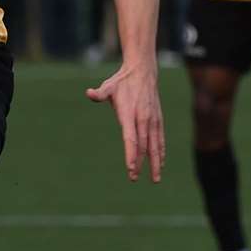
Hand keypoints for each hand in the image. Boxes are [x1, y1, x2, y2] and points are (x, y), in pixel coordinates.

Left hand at [86, 64, 164, 182]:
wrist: (143, 72)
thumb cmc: (122, 82)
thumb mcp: (108, 86)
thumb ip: (99, 94)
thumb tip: (88, 93)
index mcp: (130, 114)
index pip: (131, 138)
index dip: (131, 154)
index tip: (131, 167)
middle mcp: (143, 119)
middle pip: (142, 146)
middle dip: (139, 163)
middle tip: (134, 178)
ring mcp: (153, 120)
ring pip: (155, 145)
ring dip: (155, 162)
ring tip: (155, 179)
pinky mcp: (158, 120)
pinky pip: (160, 139)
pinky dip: (161, 152)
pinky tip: (160, 163)